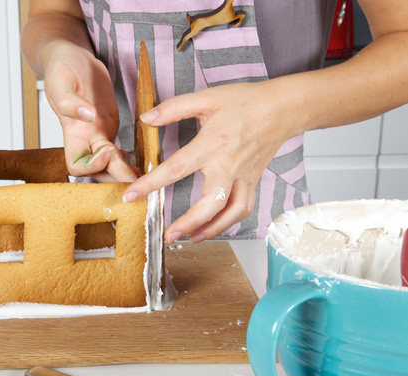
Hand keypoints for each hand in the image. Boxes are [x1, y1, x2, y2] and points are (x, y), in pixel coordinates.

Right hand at [42, 41, 136, 181]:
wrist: (72, 58)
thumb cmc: (61, 69)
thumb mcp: (59, 81)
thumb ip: (70, 101)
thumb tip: (87, 115)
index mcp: (71, 131)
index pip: (77, 165)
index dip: (92, 165)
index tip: (108, 151)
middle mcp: (85, 138)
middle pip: (99, 169)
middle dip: (116, 174)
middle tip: (135, 175)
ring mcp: (98, 133)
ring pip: (111, 163)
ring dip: (125, 170)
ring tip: (143, 172)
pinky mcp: (110, 125)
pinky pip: (119, 149)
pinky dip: (130, 157)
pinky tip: (142, 159)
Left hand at [123, 81, 292, 242]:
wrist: (282, 108)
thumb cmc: (245, 101)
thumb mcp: (205, 98)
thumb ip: (173, 108)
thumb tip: (146, 117)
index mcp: (212, 144)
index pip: (175, 169)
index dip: (151, 183)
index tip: (131, 195)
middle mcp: (228, 165)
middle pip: (210, 202)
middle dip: (188, 222)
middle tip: (168, 233)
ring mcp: (242, 176)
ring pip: (230, 212)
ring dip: (211, 229)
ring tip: (190, 238)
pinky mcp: (252, 181)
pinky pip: (243, 208)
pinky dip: (229, 222)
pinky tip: (214, 227)